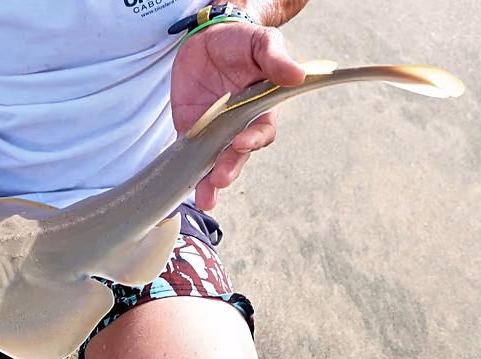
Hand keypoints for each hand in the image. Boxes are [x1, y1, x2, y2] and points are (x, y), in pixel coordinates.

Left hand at [171, 22, 305, 210]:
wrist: (208, 38)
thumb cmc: (240, 41)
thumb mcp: (260, 42)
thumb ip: (275, 58)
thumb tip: (297, 75)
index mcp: (261, 107)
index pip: (262, 130)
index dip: (254, 138)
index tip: (242, 141)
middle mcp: (240, 125)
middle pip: (238, 154)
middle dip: (230, 168)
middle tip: (220, 179)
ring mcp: (216, 131)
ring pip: (215, 162)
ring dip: (210, 181)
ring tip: (205, 198)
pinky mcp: (192, 131)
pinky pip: (189, 154)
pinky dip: (186, 170)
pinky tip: (183, 185)